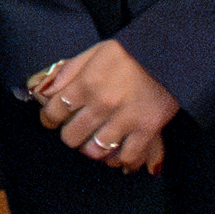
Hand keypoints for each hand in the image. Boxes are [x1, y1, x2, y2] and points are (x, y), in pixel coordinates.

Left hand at [21, 39, 176, 174]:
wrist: (170, 53)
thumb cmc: (129, 52)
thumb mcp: (92, 53)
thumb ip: (67, 72)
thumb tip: (45, 92)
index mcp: (86, 83)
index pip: (53, 112)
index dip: (49, 118)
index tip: (53, 119)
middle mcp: (101, 104)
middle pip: (71, 137)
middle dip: (71, 135)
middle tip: (78, 130)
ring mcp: (124, 120)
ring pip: (95, 151)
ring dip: (93, 149)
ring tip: (97, 142)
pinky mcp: (147, 130)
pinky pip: (127, 157)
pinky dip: (120, 161)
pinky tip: (117, 157)